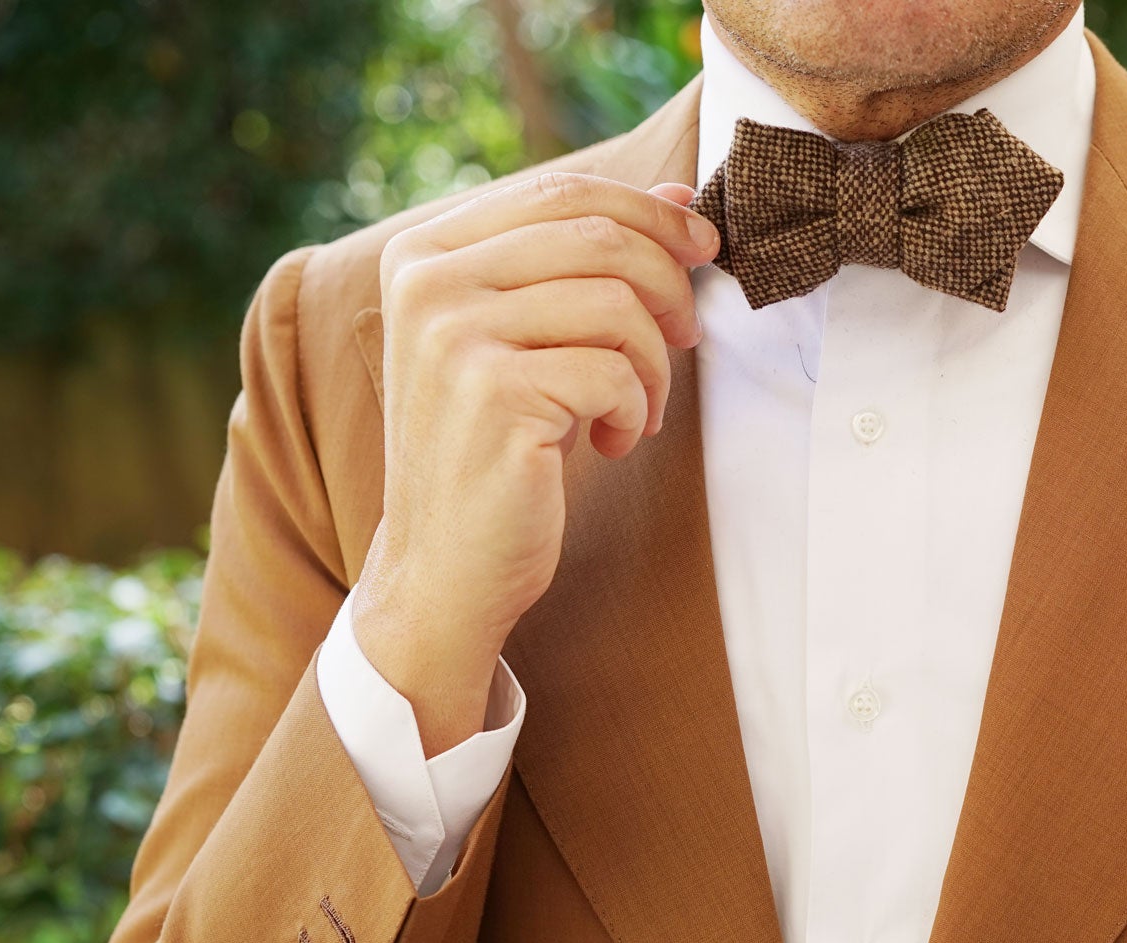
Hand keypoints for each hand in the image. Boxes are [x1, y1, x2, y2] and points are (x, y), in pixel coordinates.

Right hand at [352, 171, 719, 753]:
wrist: (445, 566)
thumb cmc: (493, 450)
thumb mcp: (524, 338)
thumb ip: (578, 263)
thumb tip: (676, 199)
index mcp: (423, 252)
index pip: (561, 191)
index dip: (649, 211)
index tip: (703, 244)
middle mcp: (427, 283)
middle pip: (599, 237)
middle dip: (669, 286)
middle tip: (686, 338)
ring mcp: (454, 335)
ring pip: (617, 303)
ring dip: (655, 362)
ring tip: (637, 409)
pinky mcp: (494, 393)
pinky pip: (615, 370)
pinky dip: (635, 409)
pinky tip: (610, 443)